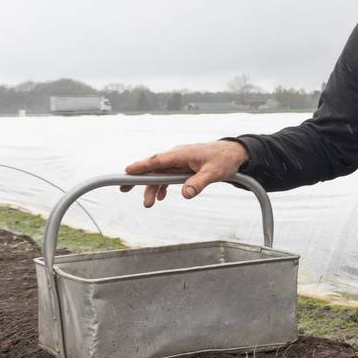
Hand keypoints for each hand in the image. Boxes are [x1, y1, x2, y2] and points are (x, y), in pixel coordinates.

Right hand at [120, 140, 248, 206]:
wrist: (234, 153)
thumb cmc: (224, 159)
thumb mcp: (213, 172)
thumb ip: (198, 183)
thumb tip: (185, 194)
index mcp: (182, 154)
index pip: (157, 160)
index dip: (142, 166)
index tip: (127, 172)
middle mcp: (177, 156)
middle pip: (153, 168)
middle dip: (139, 179)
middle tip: (123, 189)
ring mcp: (179, 162)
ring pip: (160, 175)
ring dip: (153, 188)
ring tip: (148, 204)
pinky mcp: (183, 167)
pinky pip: (168, 176)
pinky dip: (163, 186)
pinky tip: (161, 197)